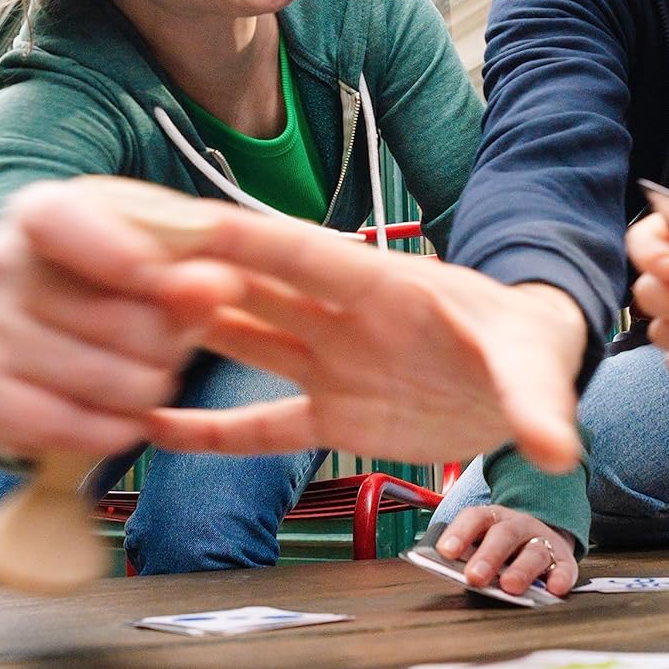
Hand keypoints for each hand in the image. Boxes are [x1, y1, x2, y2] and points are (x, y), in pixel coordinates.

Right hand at [0, 182, 241, 458]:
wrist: (44, 322)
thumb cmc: (118, 275)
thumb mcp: (163, 251)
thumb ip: (199, 260)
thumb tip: (213, 285)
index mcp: (41, 211)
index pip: (62, 221)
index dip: (124, 256)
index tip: (175, 282)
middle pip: (104, 315)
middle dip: (166, 341)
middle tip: (178, 344)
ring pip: (91, 377)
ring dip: (145, 389)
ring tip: (157, 378)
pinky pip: (56, 425)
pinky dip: (108, 430)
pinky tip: (131, 421)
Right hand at [139, 205, 585, 470]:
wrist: (526, 383)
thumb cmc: (529, 346)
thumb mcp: (534, 367)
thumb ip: (536, 403)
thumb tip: (557, 447)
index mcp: (384, 286)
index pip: (303, 254)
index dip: (244, 240)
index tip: (179, 221)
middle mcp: (344, 318)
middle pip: (254, 288)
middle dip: (189, 275)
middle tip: (115, 269)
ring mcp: (332, 364)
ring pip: (245, 343)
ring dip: (187, 338)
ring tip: (111, 335)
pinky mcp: (334, 414)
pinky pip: (262, 424)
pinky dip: (211, 430)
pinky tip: (155, 428)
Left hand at [434, 506, 578, 596]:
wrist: (542, 538)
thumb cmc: (503, 549)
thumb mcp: (482, 544)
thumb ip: (467, 558)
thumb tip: (449, 574)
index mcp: (493, 518)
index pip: (475, 518)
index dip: (460, 533)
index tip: (446, 551)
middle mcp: (518, 526)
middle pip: (504, 534)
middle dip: (489, 555)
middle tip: (474, 576)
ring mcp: (542, 541)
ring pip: (534, 551)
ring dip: (521, 569)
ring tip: (510, 587)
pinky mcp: (563, 560)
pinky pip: (564, 568)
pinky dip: (560, 578)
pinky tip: (554, 589)